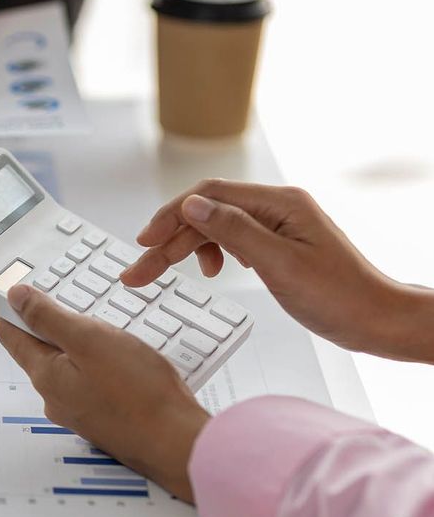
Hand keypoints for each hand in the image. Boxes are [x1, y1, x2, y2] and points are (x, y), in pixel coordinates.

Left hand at [0, 284, 209, 501]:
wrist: (177, 444)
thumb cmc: (138, 393)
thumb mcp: (89, 340)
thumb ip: (49, 317)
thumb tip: (15, 296)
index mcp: (45, 376)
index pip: (10, 335)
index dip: (14, 307)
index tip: (29, 289)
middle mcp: (55, 397)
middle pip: (41, 350)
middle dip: (57, 325)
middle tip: (85, 310)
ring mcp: (79, 411)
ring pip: (71, 366)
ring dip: (85, 346)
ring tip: (115, 336)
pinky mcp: (103, 419)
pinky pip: (93, 383)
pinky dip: (103, 367)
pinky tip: (129, 362)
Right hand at [121, 179, 433, 362]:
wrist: (377, 320)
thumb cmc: (340, 296)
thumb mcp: (280, 264)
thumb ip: (233, 231)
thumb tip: (192, 205)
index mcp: (280, 203)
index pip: (211, 195)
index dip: (172, 216)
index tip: (145, 242)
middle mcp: (277, 207)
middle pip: (208, 214)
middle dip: (169, 241)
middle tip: (139, 271)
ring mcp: (277, 225)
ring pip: (215, 228)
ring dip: (185, 249)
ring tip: (161, 274)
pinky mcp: (277, 244)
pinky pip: (231, 239)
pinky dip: (210, 253)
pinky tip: (209, 270)